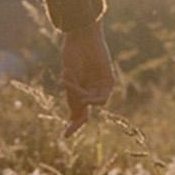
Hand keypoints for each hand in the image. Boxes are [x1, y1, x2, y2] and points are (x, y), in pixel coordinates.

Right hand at [61, 20, 115, 134]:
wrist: (82, 37)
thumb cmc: (72, 54)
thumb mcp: (70, 78)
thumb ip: (74, 96)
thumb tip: (76, 116)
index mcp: (78, 89)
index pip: (77, 111)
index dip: (73, 124)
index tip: (65, 136)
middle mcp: (89, 89)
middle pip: (84, 111)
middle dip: (77, 121)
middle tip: (67, 133)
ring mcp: (99, 86)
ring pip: (92, 104)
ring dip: (82, 100)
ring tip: (74, 88)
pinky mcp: (109, 82)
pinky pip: (101, 98)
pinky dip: (91, 98)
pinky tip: (84, 94)